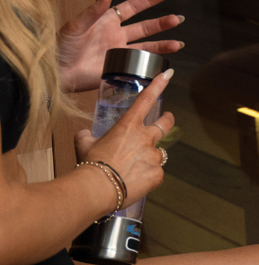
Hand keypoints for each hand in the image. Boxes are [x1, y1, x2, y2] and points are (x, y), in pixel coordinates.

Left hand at [58, 0, 183, 92]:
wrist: (57, 71)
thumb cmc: (62, 46)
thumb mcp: (76, 25)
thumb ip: (93, 11)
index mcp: (108, 20)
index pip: (134, 7)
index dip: (150, 0)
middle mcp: (117, 35)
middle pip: (146, 27)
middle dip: (162, 23)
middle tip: (178, 20)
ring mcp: (120, 52)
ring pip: (148, 47)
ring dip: (163, 44)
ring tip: (178, 44)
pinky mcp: (120, 67)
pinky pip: (140, 64)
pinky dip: (153, 63)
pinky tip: (166, 62)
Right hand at [75, 69, 174, 210]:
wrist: (96, 189)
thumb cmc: (90, 165)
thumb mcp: (84, 144)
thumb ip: (87, 135)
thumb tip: (86, 134)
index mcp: (129, 126)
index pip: (146, 100)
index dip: (158, 85)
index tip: (167, 75)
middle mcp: (146, 138)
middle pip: (165, 124)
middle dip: (167, 120)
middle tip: (166, 120)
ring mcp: (154, 156)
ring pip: (156, 154)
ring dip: (147, 158)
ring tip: (131, 169)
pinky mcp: (157, 174)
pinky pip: (155, 173)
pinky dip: (147, 176)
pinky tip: (134, 182)